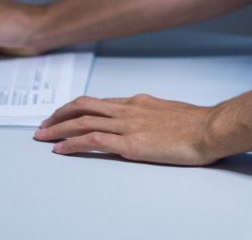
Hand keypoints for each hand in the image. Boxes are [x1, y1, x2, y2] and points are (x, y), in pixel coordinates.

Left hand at [33, 93, 220, 164]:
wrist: (209, 128)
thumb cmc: (197, 124)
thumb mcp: (169, 113)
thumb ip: (151, 116)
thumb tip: (145, 124)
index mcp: (137, 102)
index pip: (99, 102)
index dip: (77, 109)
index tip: (64, 115)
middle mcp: (128, 109)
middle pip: (84, 106)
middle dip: (60, 115)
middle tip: (44, 124)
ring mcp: (127, 125)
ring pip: (82, 121)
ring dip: (58, 128)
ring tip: (42, 135)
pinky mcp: (130, 143)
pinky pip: (92, 140)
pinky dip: (72, 144)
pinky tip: (60, 149)